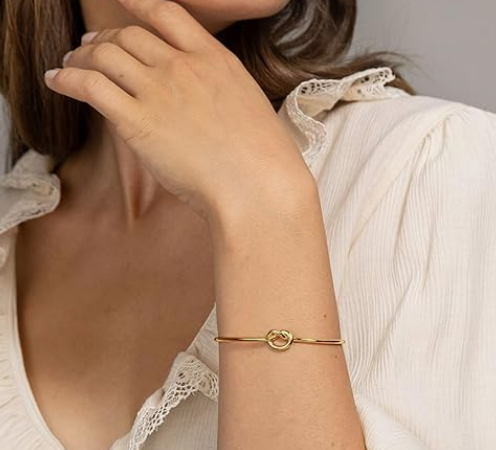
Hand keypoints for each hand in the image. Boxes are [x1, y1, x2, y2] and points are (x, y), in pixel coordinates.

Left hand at [43, 0, 312, 224]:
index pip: (166, 13)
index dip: (138, 2)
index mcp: (213, 58)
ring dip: (80, 57)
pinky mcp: (137, 122)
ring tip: (69, 66)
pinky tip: (57, 81)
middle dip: (104, 40)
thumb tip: (196, 99)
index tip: (122, 0)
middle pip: (128, 36)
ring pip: (103, 55)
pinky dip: (66, 79)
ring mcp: (158, 91)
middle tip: (90, 49)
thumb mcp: (248, 106)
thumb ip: (215, 90)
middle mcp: (182, 66)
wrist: (256, 186)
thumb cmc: (262, 159)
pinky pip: (89, 86)